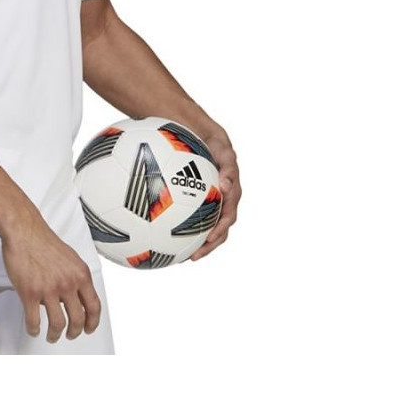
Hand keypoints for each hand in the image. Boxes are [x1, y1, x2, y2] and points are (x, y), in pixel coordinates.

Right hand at [1, 212, 102, 340]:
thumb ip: (75, 277)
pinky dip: (34, 330)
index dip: (93, 322)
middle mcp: (67, 283)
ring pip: (57, 324)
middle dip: (74, 332)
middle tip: (70, 335)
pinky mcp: (30, 293)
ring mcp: (49, 289)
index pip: (94, 306)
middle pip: (77, 319)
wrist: (24, 231)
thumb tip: (76, 294)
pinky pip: (34, 320)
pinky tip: (34, 330)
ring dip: (55, 335)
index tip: (89, 328)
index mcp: (80, 274)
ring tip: (52, 336)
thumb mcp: (70, 257)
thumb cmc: (43, 241)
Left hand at [189, 122, 241, 260]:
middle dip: (208, 246)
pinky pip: (190, 219)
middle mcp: (221, 203)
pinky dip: (181, 230)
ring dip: (196, 244)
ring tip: (181, 258)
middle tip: (194, 256)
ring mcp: (210, 204)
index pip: (228, 217)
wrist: (204, 137)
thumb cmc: (215, 144)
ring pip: (205, 229)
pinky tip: (164, 237)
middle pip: (218, 231)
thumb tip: (226, 185)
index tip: (210, 239)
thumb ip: (228, 166)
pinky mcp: (198, 203)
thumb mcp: (224, 151)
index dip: (221, 230)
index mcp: (230, 194)